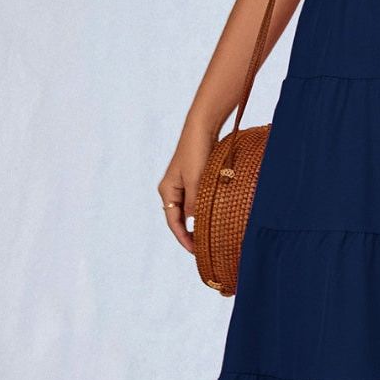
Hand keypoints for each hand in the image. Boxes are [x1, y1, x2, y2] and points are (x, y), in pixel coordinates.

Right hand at [158, 121, 216, 254]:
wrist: (202, 128)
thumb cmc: (197, 152)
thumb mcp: (197, 180)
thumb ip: (195, 202)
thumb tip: (194, 221)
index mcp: (167, 191)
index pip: (173, 222)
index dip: (184, 239)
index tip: (196, 252)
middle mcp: (171, 189)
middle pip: (178, 219)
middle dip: (189, 235)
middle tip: (204, 249)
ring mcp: (182, 184)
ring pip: (188, 211)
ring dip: (197, 224)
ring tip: (209, 237)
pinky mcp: (192, 179)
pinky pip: (196, 201)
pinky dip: (202, 212)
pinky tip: (212, 218)